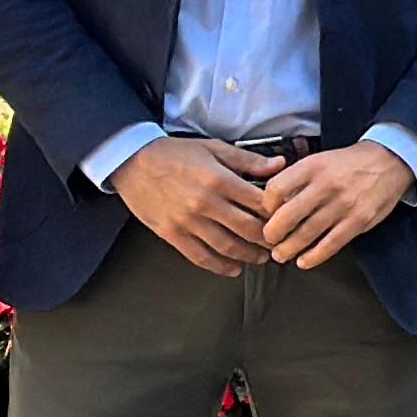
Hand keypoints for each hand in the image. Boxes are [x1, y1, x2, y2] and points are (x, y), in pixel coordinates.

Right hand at [117, 136, 277, 275]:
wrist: (131, 162)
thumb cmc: (174, 154)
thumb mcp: (213, 148)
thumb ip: (247, 160)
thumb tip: (279, 166)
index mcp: (219, 179)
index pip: (259, 203)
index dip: (277, 213)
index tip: (285, 218)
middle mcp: (205, 203)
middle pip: (248, 229)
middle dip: (268, 239)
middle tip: (278, 243)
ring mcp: (188, 221)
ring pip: (228, 247)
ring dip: (249, 256)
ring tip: (260, 257)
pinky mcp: (172, 234)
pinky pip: (201, 257)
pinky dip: (220, 267)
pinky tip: (233, 268)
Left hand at [261, 142, 414, 269]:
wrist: (390, 161)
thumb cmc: (351, 163)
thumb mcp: (321, 159)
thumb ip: (299, 178)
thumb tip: (275, 201)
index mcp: (313, 166)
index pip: (276, 188)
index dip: (266, 204)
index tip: (266, 212)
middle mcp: (326, 185)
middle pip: (287, 215)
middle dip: (272, 233)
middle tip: (269, 239)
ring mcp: (343, 205)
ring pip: (307, 233)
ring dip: (289, 248)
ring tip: (280, 254)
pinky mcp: (358, 221)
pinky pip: (331, 244)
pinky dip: (314, 256)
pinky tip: (304, 261)